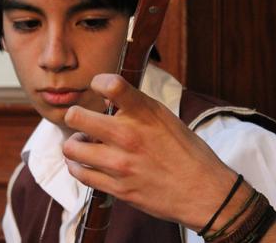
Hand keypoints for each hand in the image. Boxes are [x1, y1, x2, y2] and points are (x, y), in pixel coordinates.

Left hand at [62, 73, 244, 229]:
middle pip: (76, 117)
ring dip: (75, 145)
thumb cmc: (187, 152)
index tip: (99, 88)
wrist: (204, 192)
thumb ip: (135, 107)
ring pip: (71, 148)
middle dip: (76, 117)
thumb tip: (105, 98)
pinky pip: (80, 173)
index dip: (97, 82)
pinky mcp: (117, 188)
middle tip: (84, 124)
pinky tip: (85, 163)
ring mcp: (120, 163)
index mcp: (145, 113)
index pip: (110, 85)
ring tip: (86, 145)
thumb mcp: (165, 118)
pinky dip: (78, 167)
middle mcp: (128, 135)